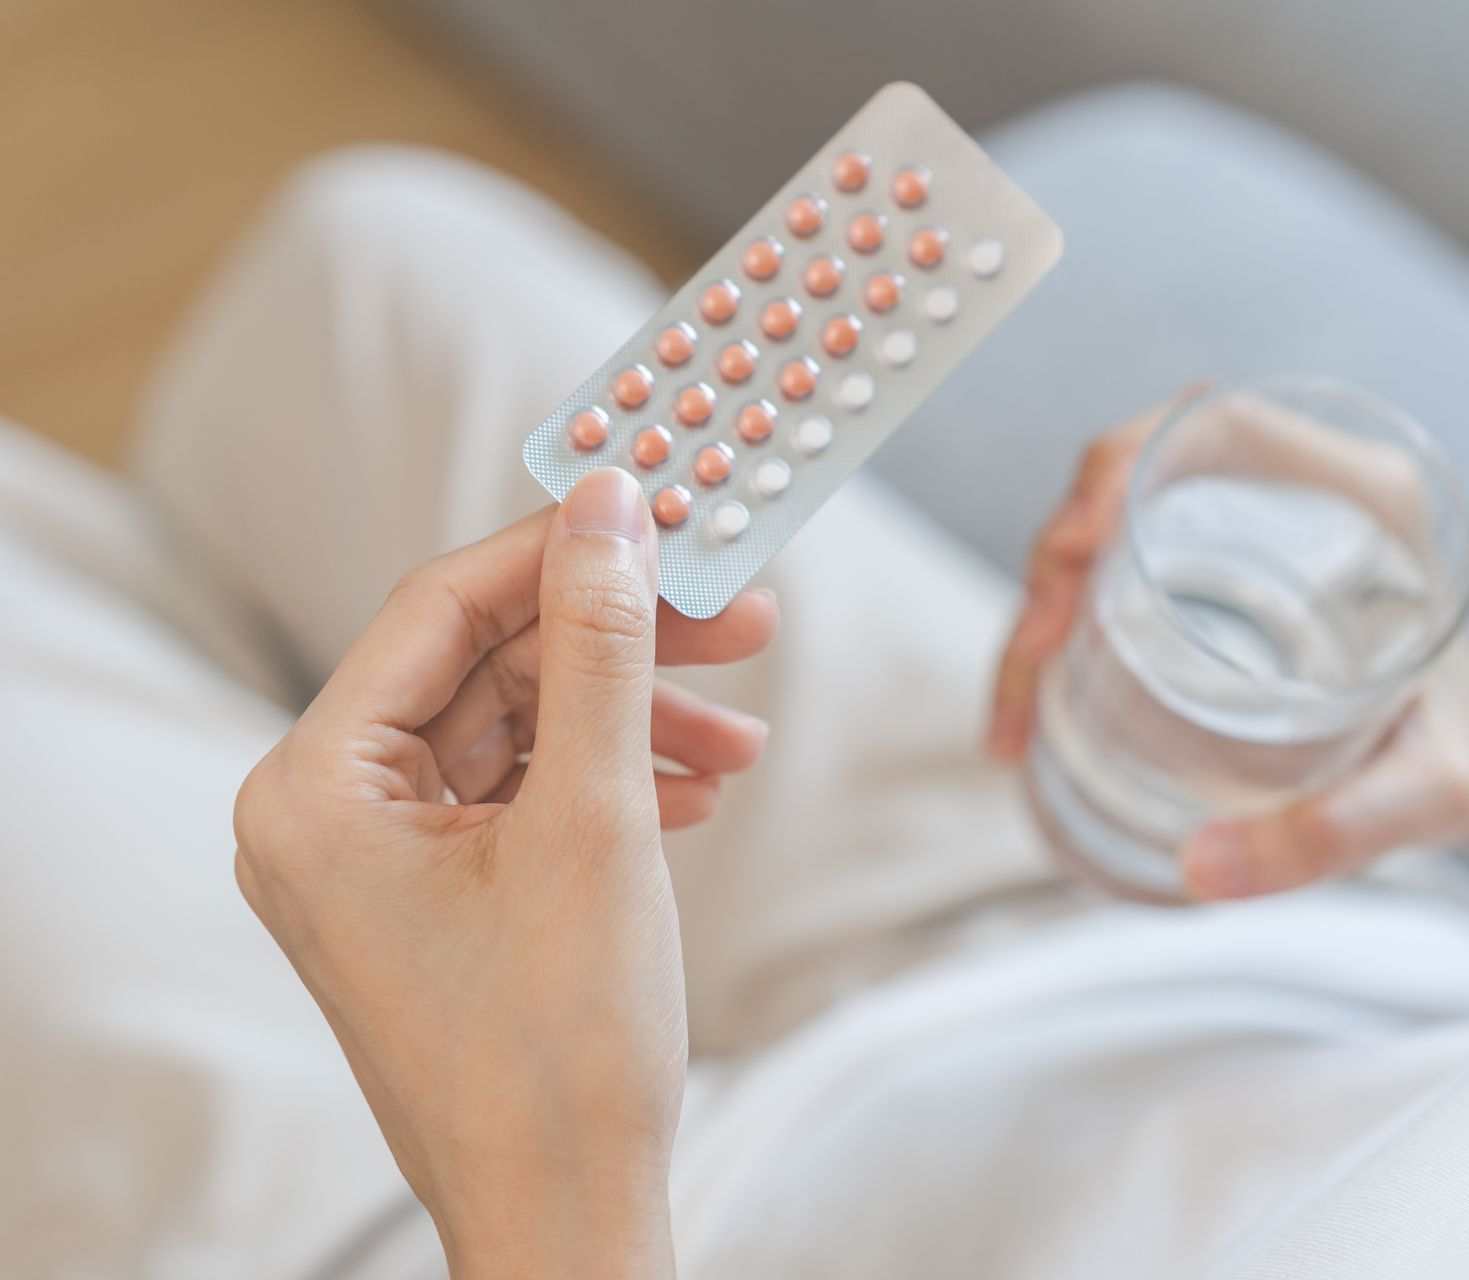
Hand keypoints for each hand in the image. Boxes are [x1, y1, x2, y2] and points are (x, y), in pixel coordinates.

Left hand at [234, 468, 776, 1278]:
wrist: (567, 1214)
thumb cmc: (559, 1048)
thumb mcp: (595, 817)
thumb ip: (600, 648)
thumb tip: (611, 510)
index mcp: (315, 788)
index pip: (439, 609)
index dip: (559, 549)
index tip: (662, 510)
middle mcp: (325, 815)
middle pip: (486, 666)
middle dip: (621, 645)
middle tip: (738, 616)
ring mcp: (377, 861)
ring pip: (517, 731)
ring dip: (635, 719)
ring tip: (744, 738)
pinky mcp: (433, 897)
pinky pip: (523, 796)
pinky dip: (613, 781)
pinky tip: (700, 790)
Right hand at [989, 399, 1468, 900]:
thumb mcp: (1427, 799)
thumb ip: (1338, 833)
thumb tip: (1202, 867)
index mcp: (1365, 499)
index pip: (1222, 426)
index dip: (1126, 460)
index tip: (1077, 545)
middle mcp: (1296, 496)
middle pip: (1138, 472)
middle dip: (1061, 548)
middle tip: (1039, 646)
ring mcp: (1242, 532)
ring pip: (1108, 527)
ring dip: (1044, 601)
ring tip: (1014, 714)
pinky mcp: (1211, 574)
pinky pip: (1113, 573)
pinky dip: (1057, 632)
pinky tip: (1028, 709)